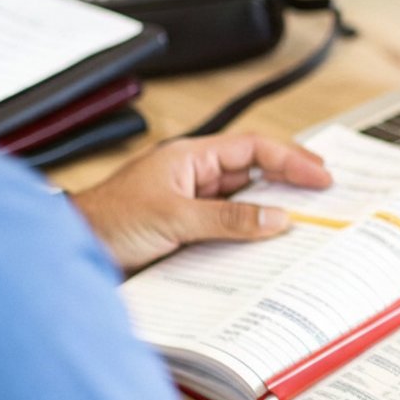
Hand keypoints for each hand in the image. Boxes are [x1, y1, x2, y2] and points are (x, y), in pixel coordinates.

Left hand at [71, 133, 332, 271]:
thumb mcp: (174, 217)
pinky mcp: (188, 230)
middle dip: (291, 179)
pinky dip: (252, 233)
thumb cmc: (107, 221)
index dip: (291, 159)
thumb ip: (228, 218)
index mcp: (191, 157)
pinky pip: (230, 226)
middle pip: (254, 172)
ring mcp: (192, 203)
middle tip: (327, 192)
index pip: (253, 149)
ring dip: (273, 209)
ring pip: (244, 201)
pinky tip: (268, 244)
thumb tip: (276, 218)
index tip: (321, 176)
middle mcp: (195, 176)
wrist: (72, 250)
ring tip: (307, 218)